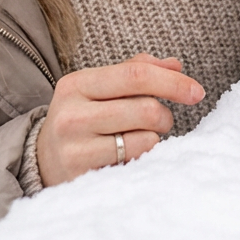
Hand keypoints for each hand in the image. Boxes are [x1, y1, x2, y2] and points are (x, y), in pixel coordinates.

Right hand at [36, 52, 204, 186]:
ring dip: (155, 137)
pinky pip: (135, 161)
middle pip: (145, 108)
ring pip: (145, 138)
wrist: (42, 160)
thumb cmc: (84, 117)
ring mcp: (74, 147)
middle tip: (162, 120)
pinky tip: (128, 154)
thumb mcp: (101, 88)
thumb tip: (175, 64)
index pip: (136, 74)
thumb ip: (137, 70)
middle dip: (165, 115)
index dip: (173, 82)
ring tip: (141, 137)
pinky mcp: (82, 175)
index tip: (197, 92)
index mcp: (77, 83)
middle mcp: (71, 114)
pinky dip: (143, 155)